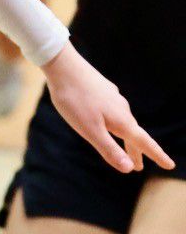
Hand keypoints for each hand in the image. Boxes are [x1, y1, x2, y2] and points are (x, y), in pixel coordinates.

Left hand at [42, 42, 173, 172]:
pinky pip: (113, 110)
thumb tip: (129, 169)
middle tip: (139, 166)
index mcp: (121, 121)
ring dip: (125, 136)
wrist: (62, 65)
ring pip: (123, 121)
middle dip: (135, 151)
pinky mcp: (102, 89)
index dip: (157, 155)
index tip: (170, 165)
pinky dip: (114, 121)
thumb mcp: (89, 129)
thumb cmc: (74, 99)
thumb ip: (109, 149)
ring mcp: (112, 97)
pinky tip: (108, 117)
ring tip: (124, 144)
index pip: (144, 143)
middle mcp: (122, 108)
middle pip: (132, 134)